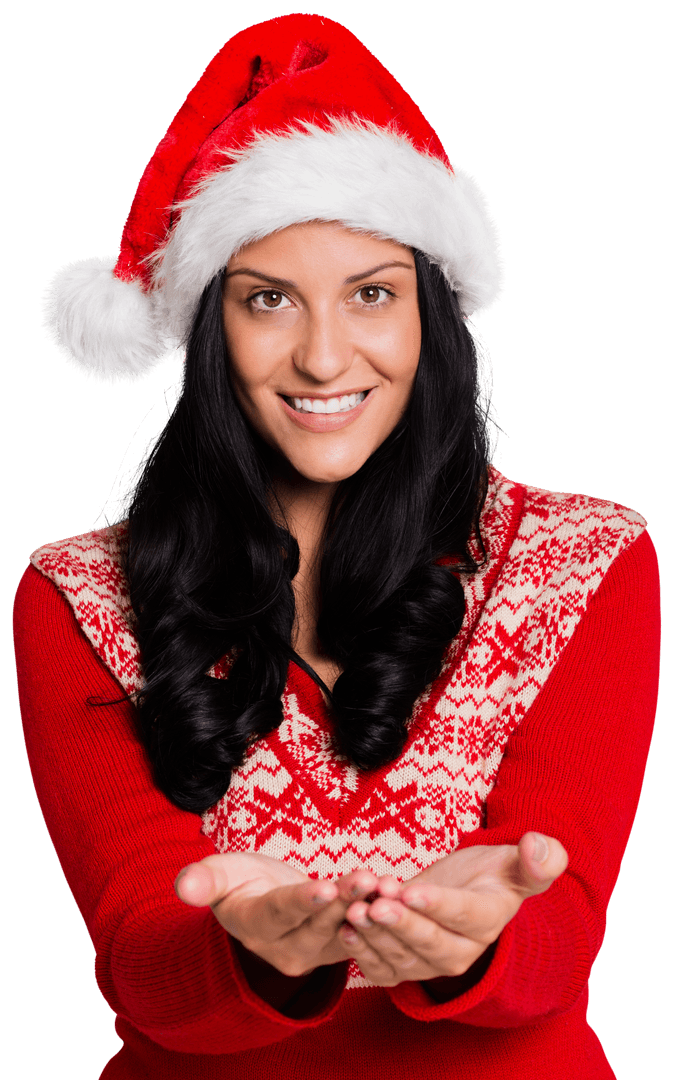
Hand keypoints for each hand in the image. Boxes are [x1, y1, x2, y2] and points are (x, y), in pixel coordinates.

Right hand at [175, 852, 381, 976]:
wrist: (259, 900)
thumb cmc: (238, 881)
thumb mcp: (218, 874)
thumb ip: (203, 880)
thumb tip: (183, 886)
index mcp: (253, 926)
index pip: (280, 914)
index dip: (302, 902)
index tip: (324, 887)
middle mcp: (283, 948)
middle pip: (317, 925)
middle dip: (342, 901)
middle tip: (366, 879)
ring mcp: (312, 952)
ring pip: (341, 930)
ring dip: (364, 908)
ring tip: (382, 883)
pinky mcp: (335, 948)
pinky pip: (357, 933)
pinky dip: (375, 914)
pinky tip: (392, 893)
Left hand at [338, 832, 567, 986]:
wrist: (467, 893)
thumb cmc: (491, 873)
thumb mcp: (516, 860)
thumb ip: (539, 858)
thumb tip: (537, 846)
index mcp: (489, 920)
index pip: (463, 915)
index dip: (437, 905)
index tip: (410, 890)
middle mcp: (462, 950)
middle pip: (430, 943)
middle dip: (402, 924)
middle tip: (376, 904)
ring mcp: (431, 963)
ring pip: (402, 957)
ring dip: (376, 936)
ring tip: (355, 911)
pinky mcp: (406, 966)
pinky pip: (385, 969)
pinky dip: (364, 953)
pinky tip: (347, 930)